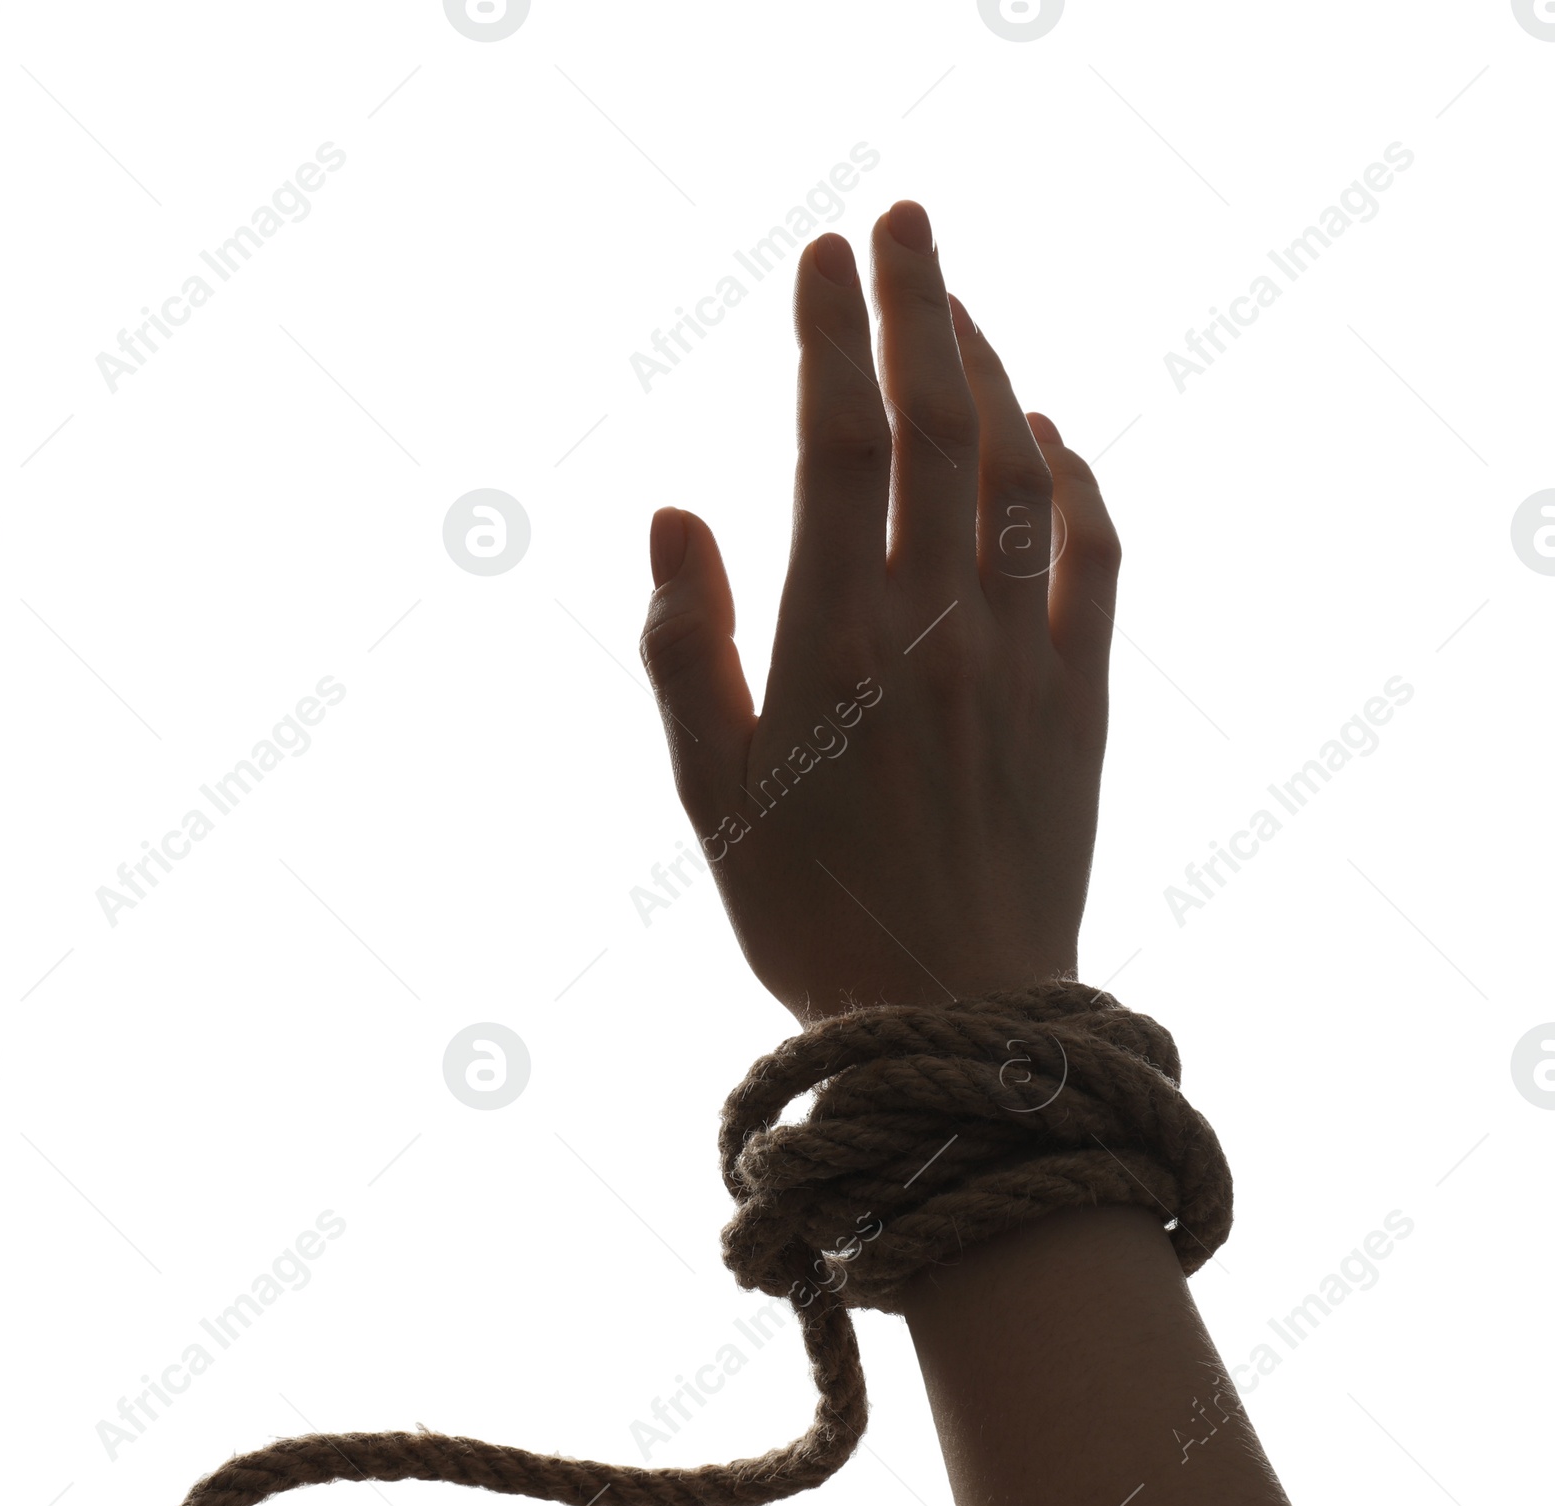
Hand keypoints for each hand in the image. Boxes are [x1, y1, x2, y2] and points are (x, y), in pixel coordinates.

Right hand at [639, 200, 1121, 1024]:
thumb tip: (673, 513)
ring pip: (1016, 471)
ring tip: (957, 306)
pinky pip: (1094, 556)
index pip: (836, 442)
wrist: (959, 1022)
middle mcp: (937, 629)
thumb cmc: (812, 915)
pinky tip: (1044, 433)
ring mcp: (1024, 657)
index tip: (818, 255)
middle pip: (936, 423)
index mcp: (834, 644)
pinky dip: (1072, 478)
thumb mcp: (712, 794)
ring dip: (991, 371)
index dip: (828, 335)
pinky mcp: (1084, 697)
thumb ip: (683, 648)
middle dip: (917, 303)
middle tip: (901, 219)